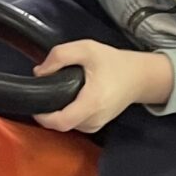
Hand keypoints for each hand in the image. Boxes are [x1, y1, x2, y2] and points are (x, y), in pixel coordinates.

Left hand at [33, 42, 174, 132]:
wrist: (139, 76)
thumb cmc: (113, 62)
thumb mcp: (86, 48)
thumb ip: (59, 56)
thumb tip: (39, 72)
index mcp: (92, 103)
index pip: (60, 122)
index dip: (43, 116)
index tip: (36, 102)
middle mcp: (94, 119)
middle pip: (60, 123)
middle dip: (49, 109)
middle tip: (49, 88)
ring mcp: (96, 125)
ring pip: (66, 124)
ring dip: (58, 110)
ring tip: (62, 90)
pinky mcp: (96, 126)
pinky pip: (74, 123)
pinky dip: (67, 112)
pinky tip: (71, 97)